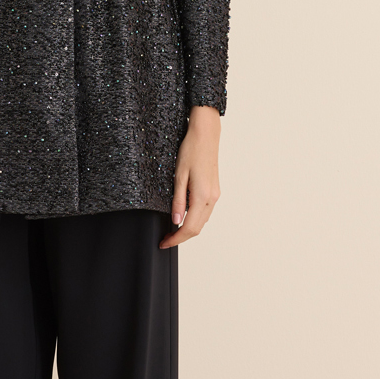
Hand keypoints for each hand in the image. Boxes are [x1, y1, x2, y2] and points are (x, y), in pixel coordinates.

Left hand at [160, 105, 220, 248]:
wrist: (206, 135)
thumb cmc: (191, 150)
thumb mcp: (179, 176)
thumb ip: (178, 200)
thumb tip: (175, 220)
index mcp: (202, 196)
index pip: (189, 227)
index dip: (176, 239)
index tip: (164, 243)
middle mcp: (212, 198)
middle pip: (197, 228)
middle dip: (181, 236)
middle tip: (165, 238)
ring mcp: (215, 195)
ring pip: (202, 221)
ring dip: (188, 229)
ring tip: (172, 229)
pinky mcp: (214, 191)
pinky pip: (205, 212)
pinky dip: (194, 219)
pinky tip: (183, 216)